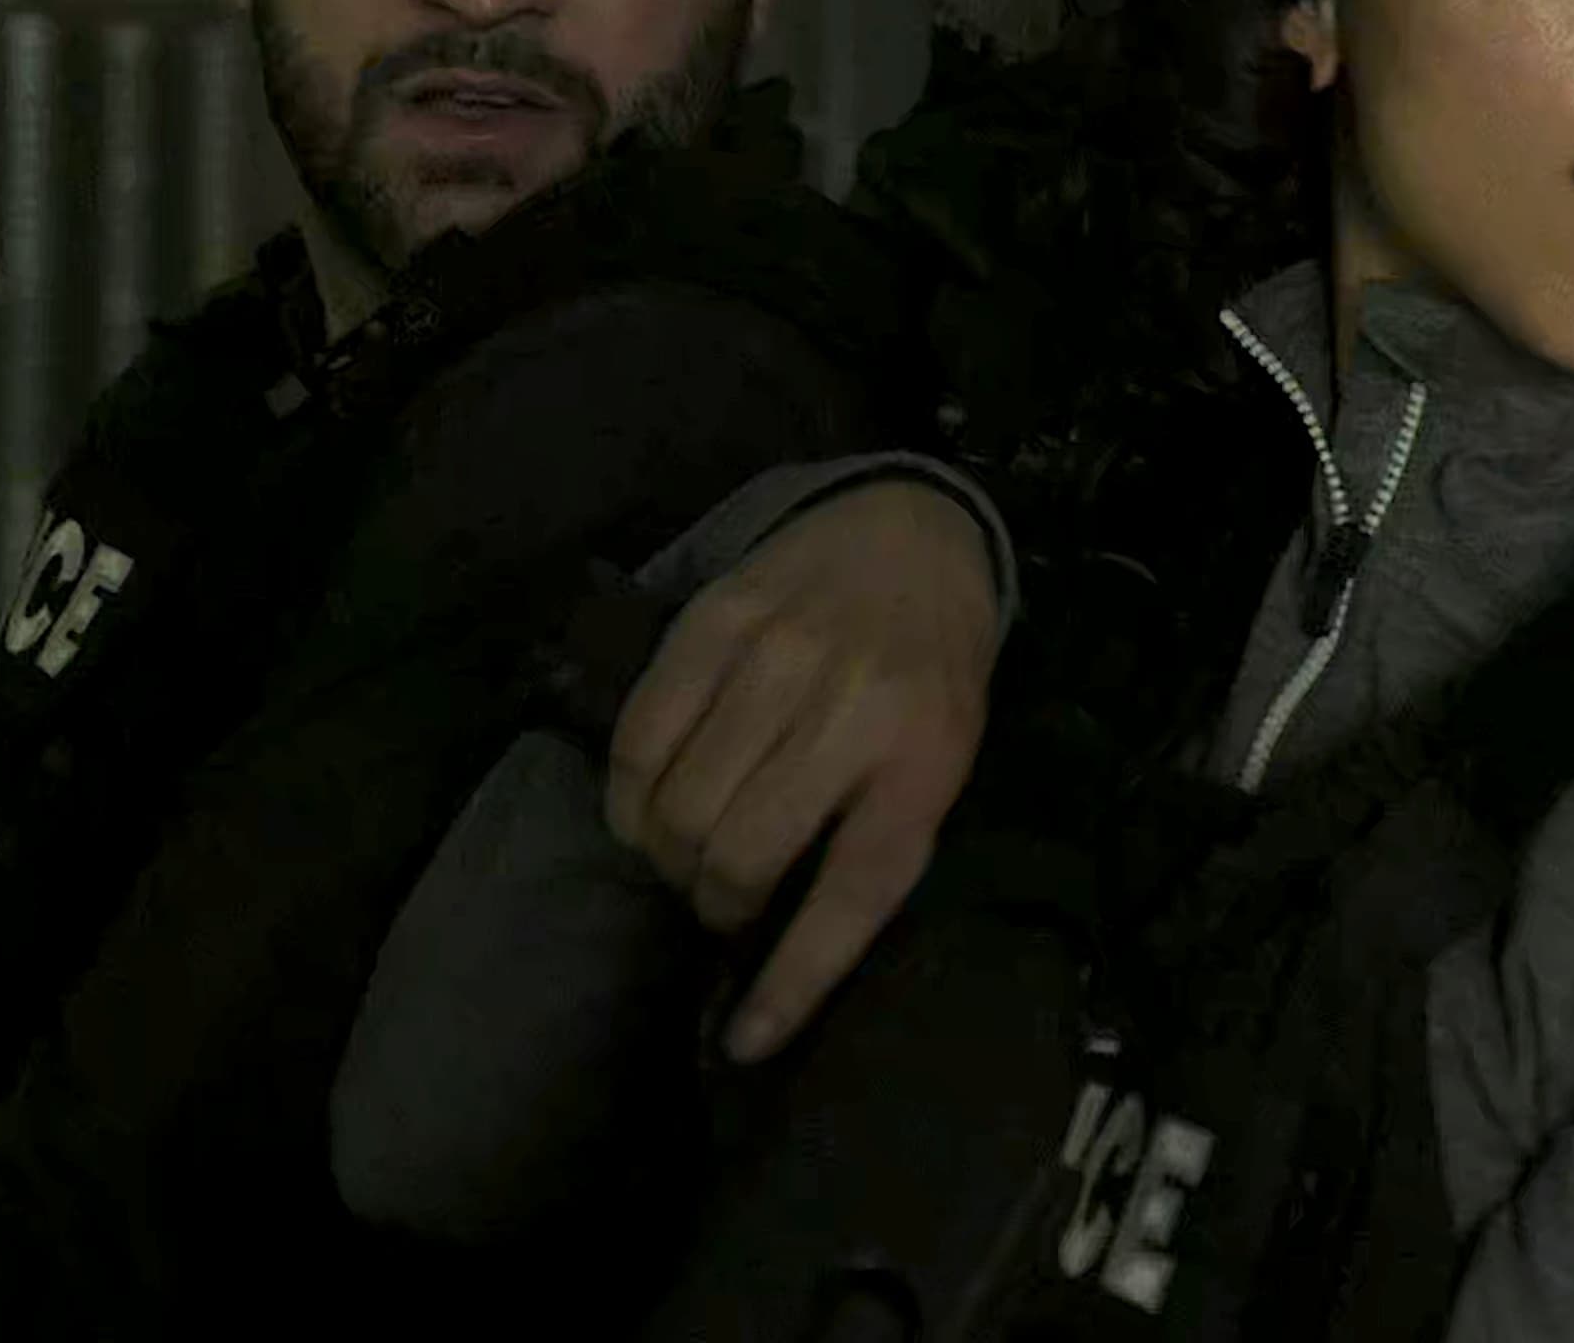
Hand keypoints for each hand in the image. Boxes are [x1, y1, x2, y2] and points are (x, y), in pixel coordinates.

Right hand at [605, 476, 1000, 1061]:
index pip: (855, 895)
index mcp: (926, 759)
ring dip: (671, 858)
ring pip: (683, 806)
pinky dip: (629, 796)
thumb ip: (879, 835)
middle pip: (746, 854)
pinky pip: (641, 737)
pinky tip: (647, 809)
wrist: (911, 531)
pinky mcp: (713, 621)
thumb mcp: (943, 755)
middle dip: (719, 905)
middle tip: (725, 904)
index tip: (745, 1041)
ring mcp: (779, 659)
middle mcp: (852, 709)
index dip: (794, 981)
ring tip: (689, 854)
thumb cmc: (930, 667)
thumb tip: (784, 949)